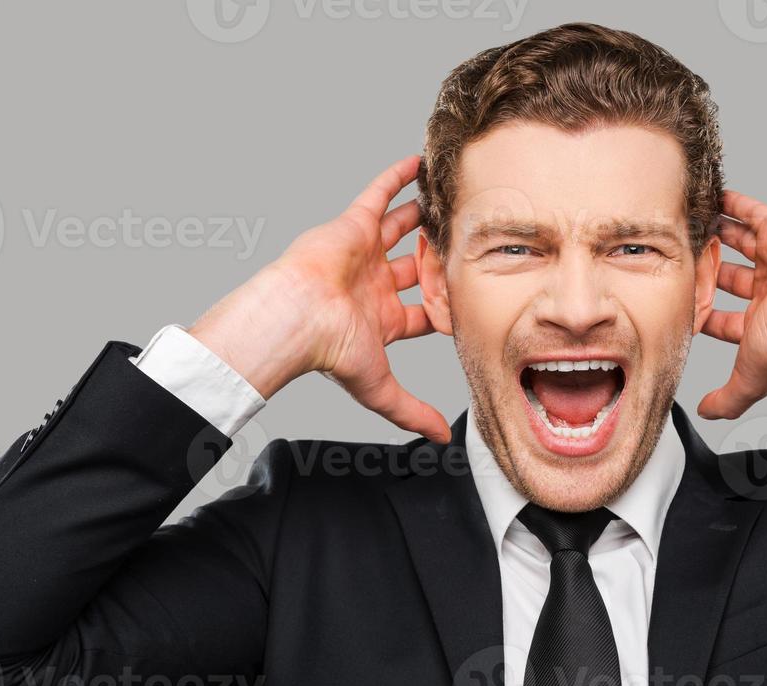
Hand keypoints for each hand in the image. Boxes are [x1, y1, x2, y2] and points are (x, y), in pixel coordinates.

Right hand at [190, 154, 449, 442]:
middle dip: (437, 260)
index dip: (444, 307)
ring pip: (399, 231)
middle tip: (469, 246)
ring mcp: (362, 255)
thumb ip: (412, 412)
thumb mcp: (381, 389)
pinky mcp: (352, 227)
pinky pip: (378, 195)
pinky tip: (418, 165)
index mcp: (379, 321)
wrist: (296, 319)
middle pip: (414, 269)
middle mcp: (372, 286)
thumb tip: (441, 439)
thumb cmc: (329, 352)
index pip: (420, 312)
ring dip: (422, 219)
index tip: (470, 299)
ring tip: (450, 202)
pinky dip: (396, 179)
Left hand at [697, 190, 766, 420]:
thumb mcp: (749, 379)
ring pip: (743, 244)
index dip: (705, 312)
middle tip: (686, 258)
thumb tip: (707, 413)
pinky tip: (717, 198)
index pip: (727, 318)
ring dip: (719, 234)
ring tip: (695, 223)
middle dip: (710, 269)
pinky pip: (756, 214)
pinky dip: (736, 205)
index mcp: (765, 323)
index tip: (685, 305)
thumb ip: (727, 400)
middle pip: (732, 277)